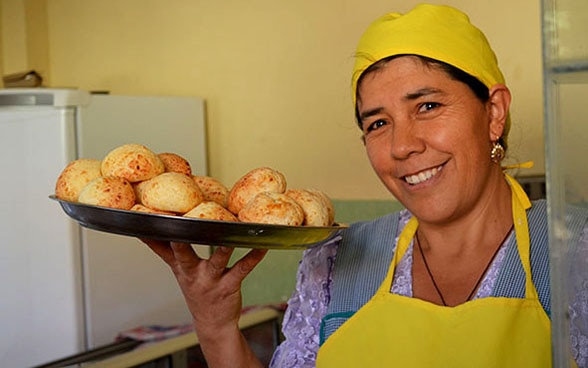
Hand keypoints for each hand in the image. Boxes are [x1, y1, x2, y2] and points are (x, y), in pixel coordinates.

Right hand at [141, 239, 267, 366]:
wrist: (213, 324)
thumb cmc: (197, 291)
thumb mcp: (178, 271)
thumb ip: (165, 250)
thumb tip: (148, 231)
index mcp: (180, 267)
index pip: (162, 249)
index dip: (153, 235)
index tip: (146, 219)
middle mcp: (193, 273)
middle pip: (183, 255)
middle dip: (179, 244)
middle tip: (177, 229)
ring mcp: (211, 280)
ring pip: (216, 261)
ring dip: (223, 249)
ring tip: (230, 235)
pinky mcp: (230, 285)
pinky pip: (243, 269)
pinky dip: (254, 257)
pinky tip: (262, 246)